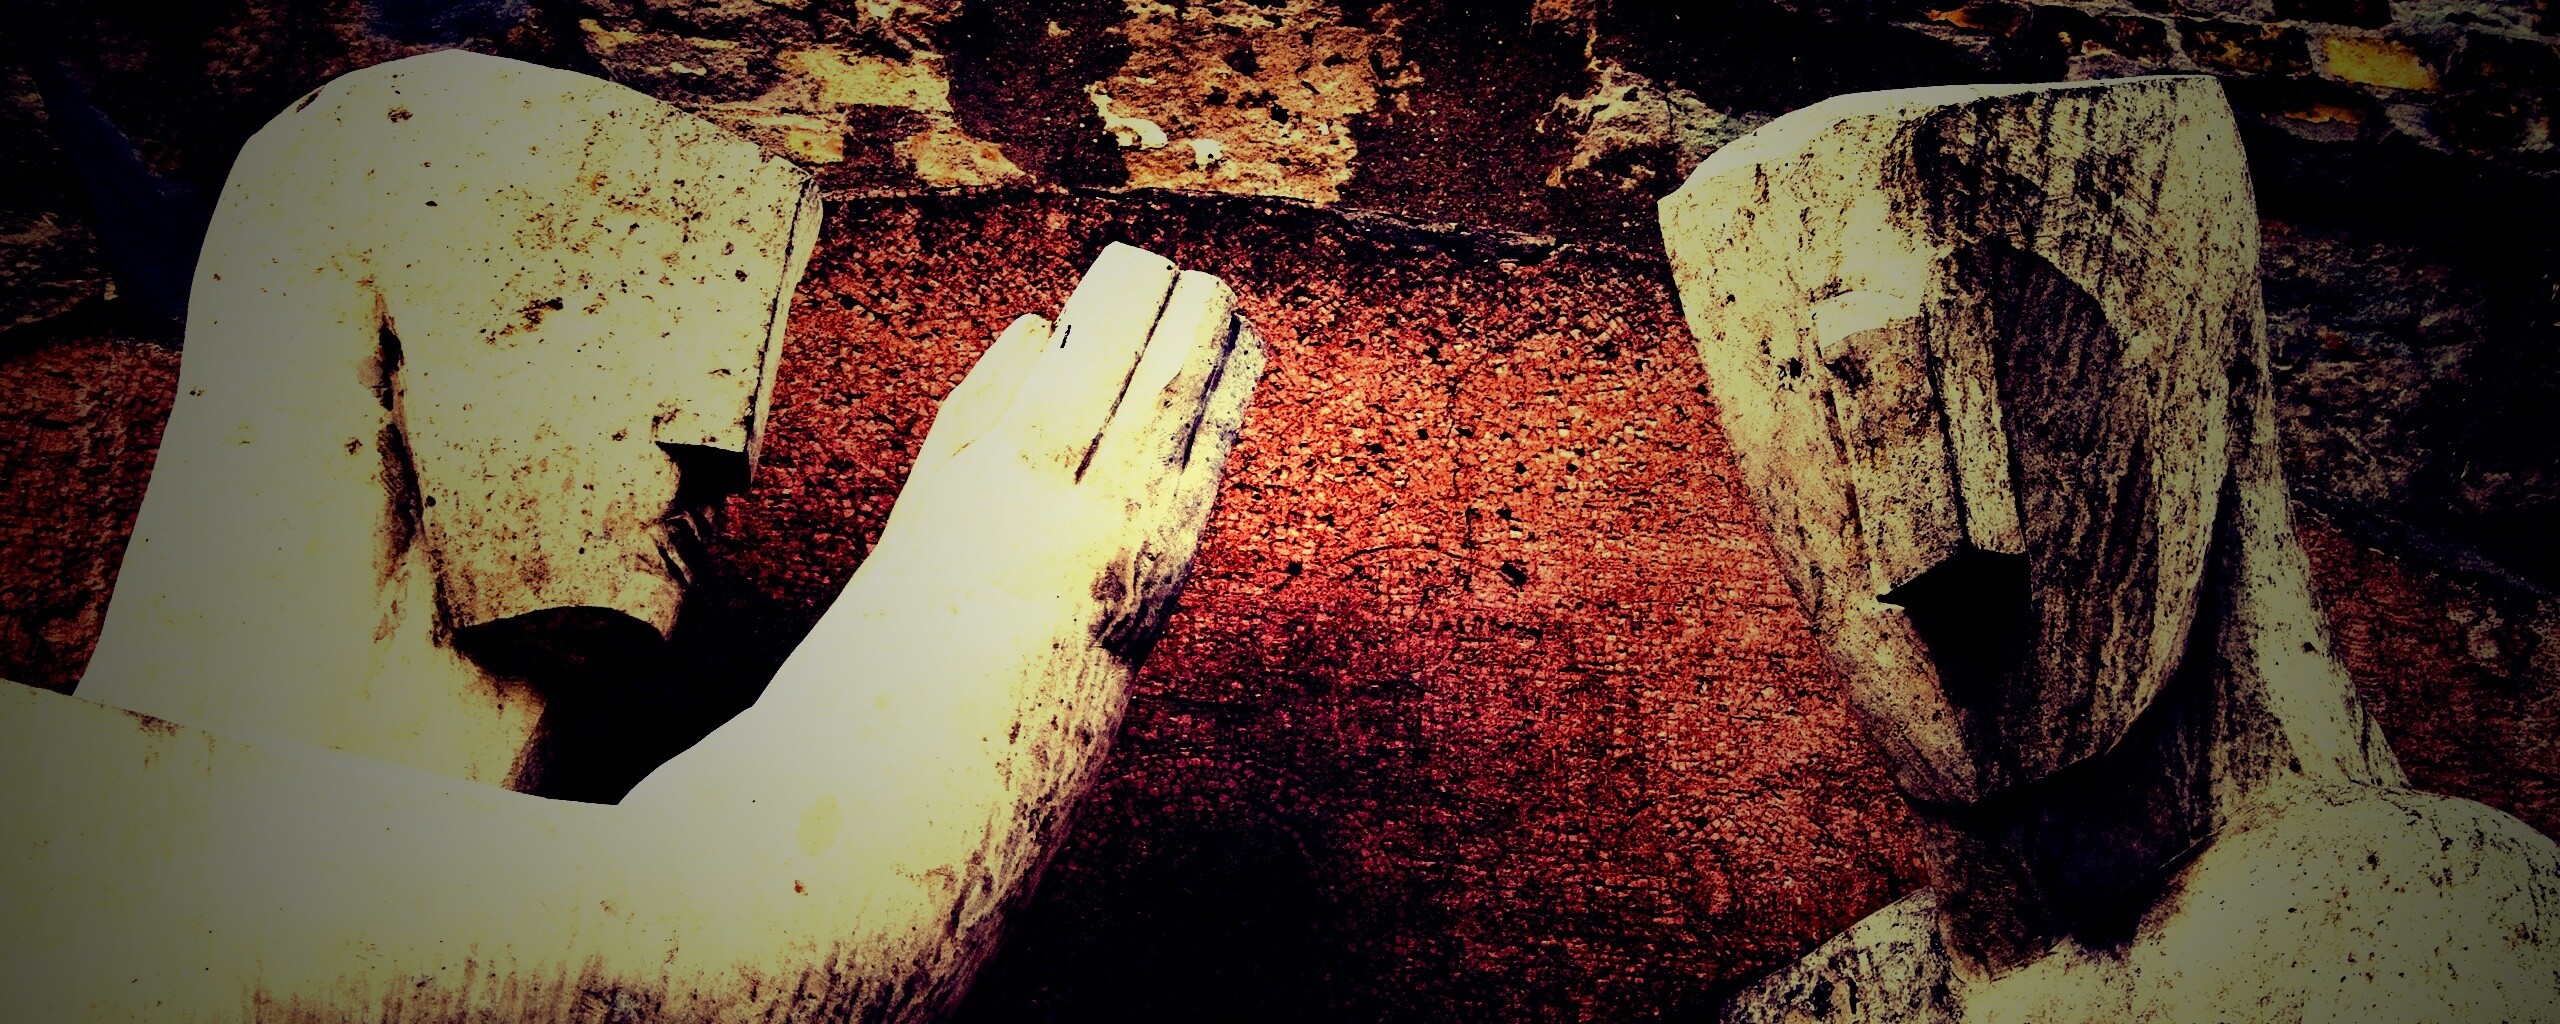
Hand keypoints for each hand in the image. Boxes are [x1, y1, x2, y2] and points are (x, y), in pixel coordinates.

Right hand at [852, 243, 1265, 662]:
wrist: (981, 715)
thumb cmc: (934, 589)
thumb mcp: (931, 490)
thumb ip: (985, 401)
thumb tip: (1046, 323)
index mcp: (1018, 474)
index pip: (1099, 350)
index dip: (1127, 293)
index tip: (1129, 262)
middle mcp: (1098, 503)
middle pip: (1170, 374)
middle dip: (1188, 309)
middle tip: (1183, 275)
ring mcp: (1149, 536)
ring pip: (1210, 412)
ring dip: (1221, 346)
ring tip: (1213, 302)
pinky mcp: (1180, 561)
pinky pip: (1216, 457)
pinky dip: (1227, 399)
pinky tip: (1230, 361)